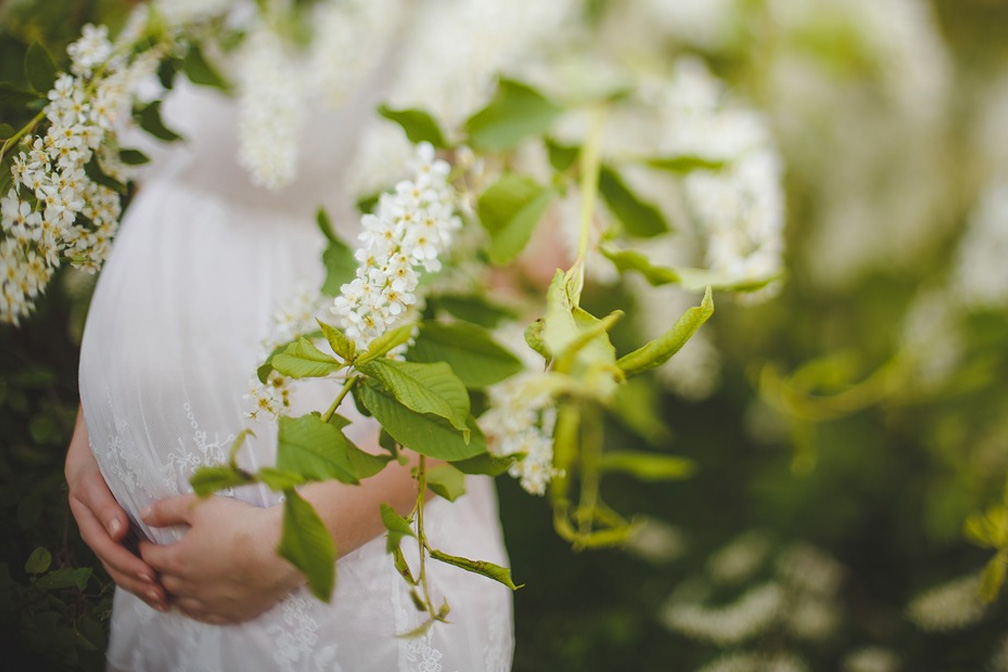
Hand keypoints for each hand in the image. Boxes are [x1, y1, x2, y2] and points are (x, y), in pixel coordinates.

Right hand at [65, 409, 167, 611]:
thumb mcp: (113, 445)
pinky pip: (123, 556)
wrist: (114, 423)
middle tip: (155, 581)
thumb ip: (114, 478)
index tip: (130, 543)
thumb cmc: (116, 433)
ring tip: (161, 595)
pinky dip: (139, 573)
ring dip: (135, 579)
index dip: (112, 532)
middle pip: (105, 547)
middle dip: (129, 567)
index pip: (96, 516)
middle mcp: (89, 508)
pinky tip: (159, 590)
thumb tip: (121, 528)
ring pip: (112, 557)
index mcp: (84, 487)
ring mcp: (101, 520)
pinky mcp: (117, 528)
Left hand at [139, 494, 304, 624]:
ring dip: (177, 593)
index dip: (146, 549)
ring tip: (180, 584)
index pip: (150, 557)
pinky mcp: (230, 613)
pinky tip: (202, 603)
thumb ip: (169, 509)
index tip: (147, 543)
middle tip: (163, 563)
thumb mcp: (203, 506)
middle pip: (163, 582)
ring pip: (182, 603)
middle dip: (159, 571)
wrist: (279, 550)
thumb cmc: (241, 525)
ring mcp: (209, 603)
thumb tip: (144, 515)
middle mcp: (188, 587)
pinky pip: (206, 616)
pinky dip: (199, 609)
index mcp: (178, 560)